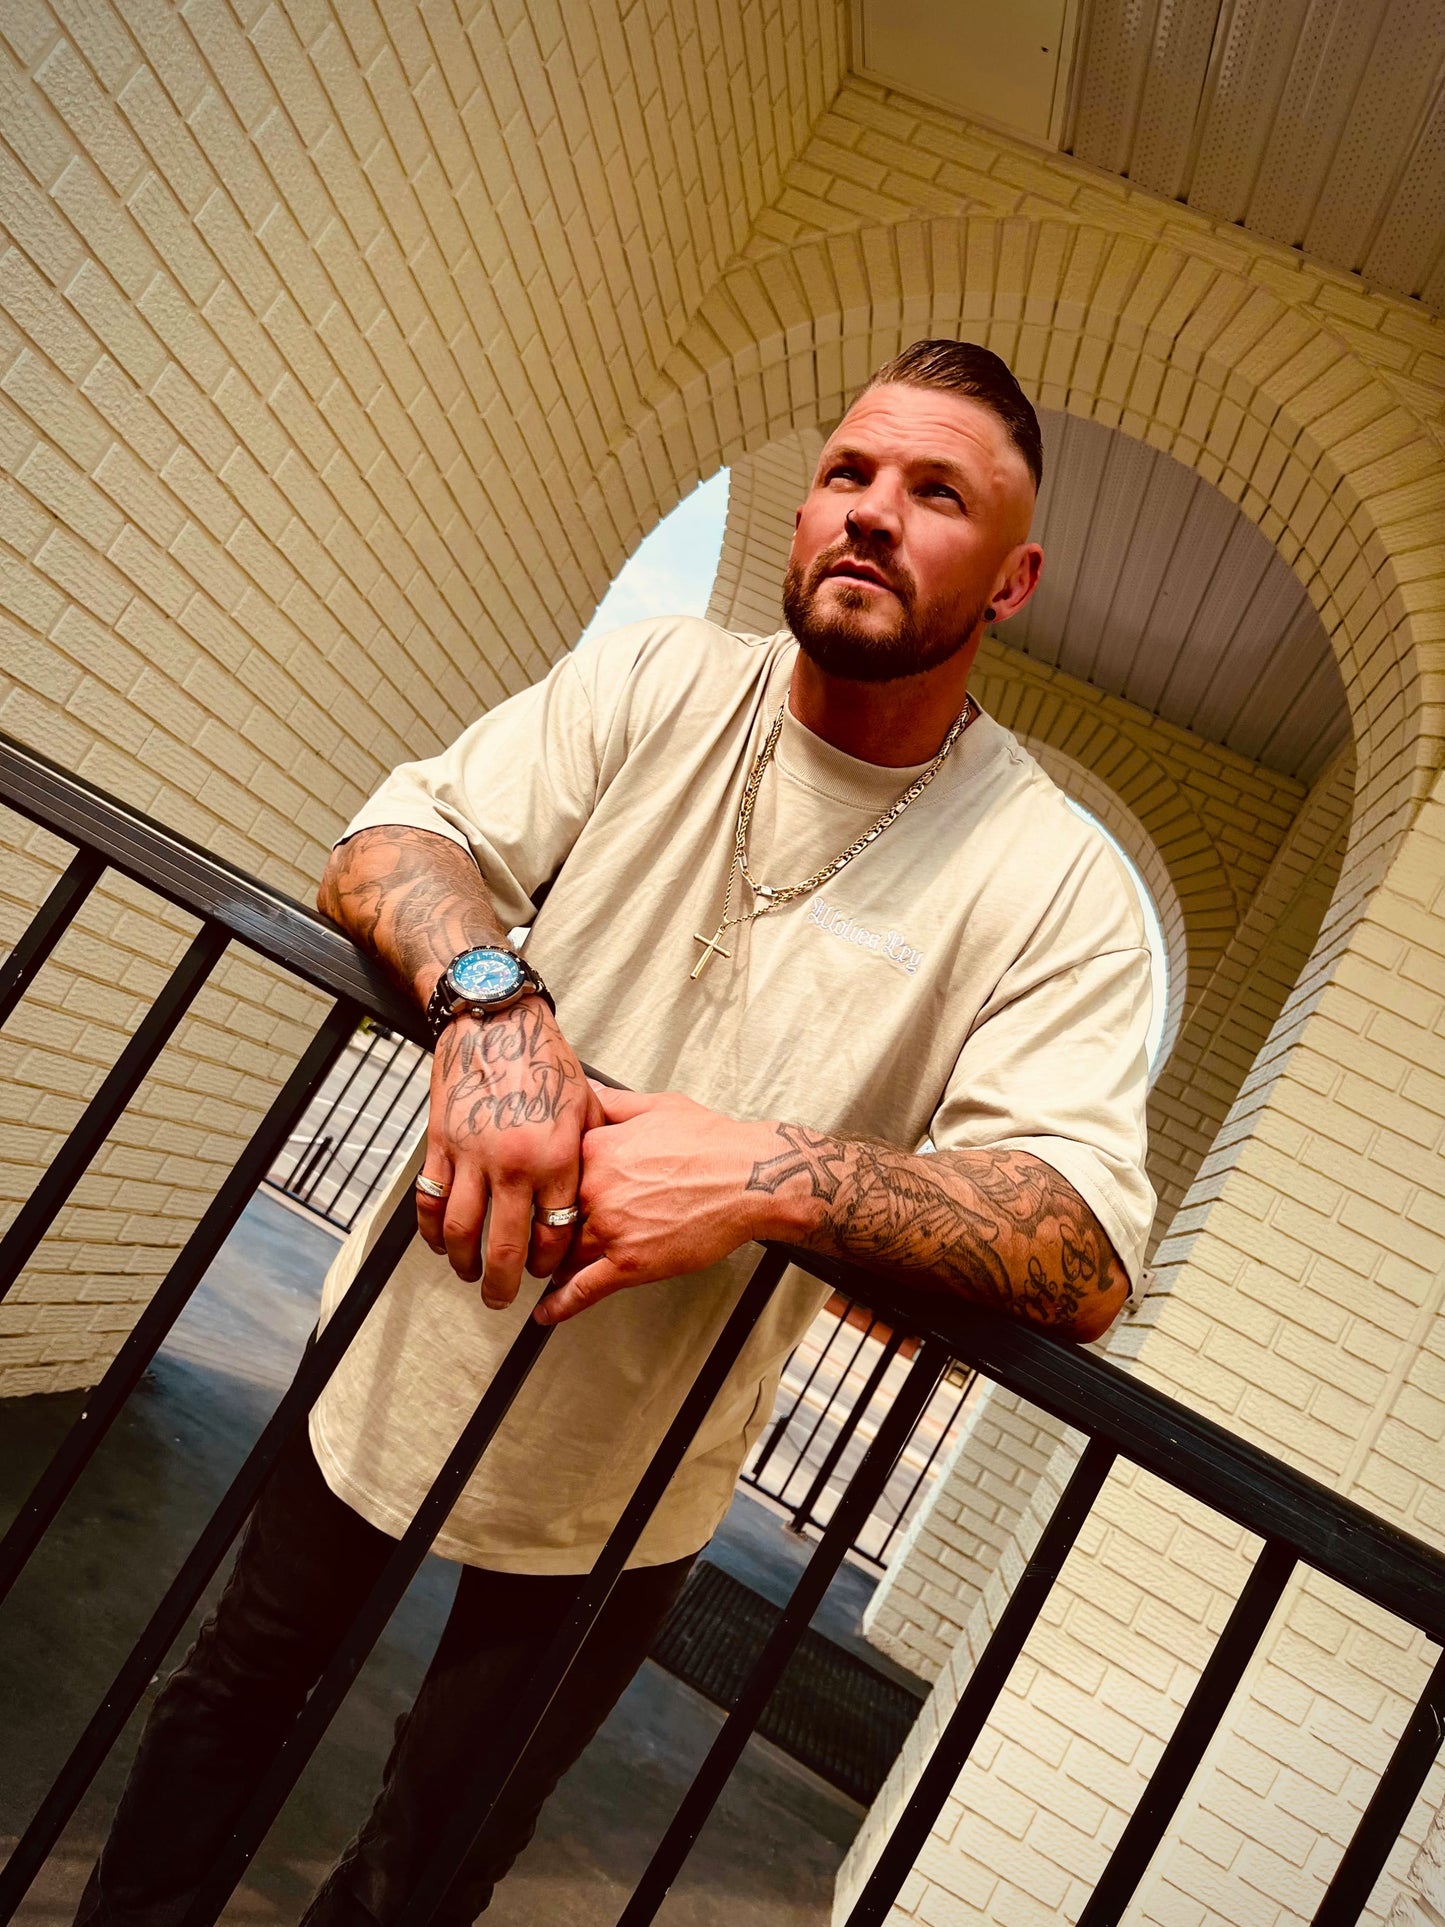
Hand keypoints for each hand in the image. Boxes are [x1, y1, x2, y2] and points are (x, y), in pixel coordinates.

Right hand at [415, 999, 602, 1306]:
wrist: (496, 1021)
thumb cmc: (544, 1060)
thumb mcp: (588, 1105)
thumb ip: (594, 1153)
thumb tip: (600, 1192)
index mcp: (556, 1158)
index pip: (553, 1234)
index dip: (549, 1262)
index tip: (546, 1270)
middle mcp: (513, 1164)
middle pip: (504, 1247)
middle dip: (504, 1284)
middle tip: (502, 1299)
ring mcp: (472, 1156)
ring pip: (460, 1231)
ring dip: (463, 1263)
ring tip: (470, 1273)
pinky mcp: (440, 1143)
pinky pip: (429, 1199)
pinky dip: (430, 1229)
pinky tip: (439, 1242)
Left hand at [536, 1087, 774, 1323]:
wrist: (750, 1178)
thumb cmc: (712, 1143)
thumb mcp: (656, 1105)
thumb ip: (613, 1103)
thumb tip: (588, 1095)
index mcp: (597, 1150)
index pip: (553, 1175)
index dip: (549, 1189)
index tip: (544, 1197)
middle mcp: (596, 1189)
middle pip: (556, 1217)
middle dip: (554, 1229)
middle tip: (546, 1238)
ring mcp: (612, 1229)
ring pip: (566, 1254)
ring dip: (557, 1264)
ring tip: (550, 1271)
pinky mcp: (631, 1263)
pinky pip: (583, 1289)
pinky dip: (560, 1304)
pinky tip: (547, 1312)